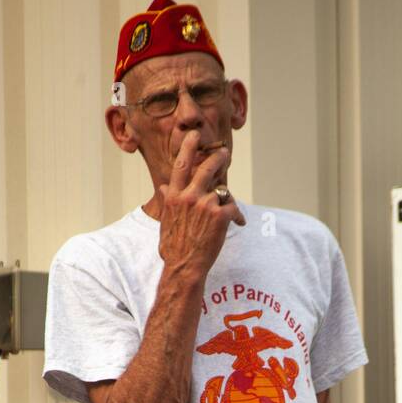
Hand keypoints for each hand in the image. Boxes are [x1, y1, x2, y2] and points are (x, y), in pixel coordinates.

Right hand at [157, 129, 245, 273]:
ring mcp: (205, 205)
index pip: (181, 164)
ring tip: (230, 204)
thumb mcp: (165, 221)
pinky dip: (237, 216)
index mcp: (174, 196)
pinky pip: (233, 208)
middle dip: (218, 158)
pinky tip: (238, 223)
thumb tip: (163, 187)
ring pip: (222, 190)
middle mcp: (189, 196)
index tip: (193, 135)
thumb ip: (167, 201)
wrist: (184, 267)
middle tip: (225, 154)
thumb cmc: (173, 248)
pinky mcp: (220, 216)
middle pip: (207, 167)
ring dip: (227, 197)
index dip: (188, 147)